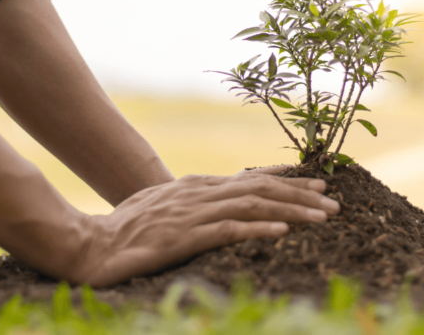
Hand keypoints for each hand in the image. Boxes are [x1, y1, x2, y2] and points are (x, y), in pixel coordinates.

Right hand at [67, 168, 338, 285]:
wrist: (90, 245)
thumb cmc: (127, 229)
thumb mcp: (165, 207)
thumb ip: (196, 202)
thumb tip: (225, 204)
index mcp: (197, 186)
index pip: (251, 179)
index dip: (287, 181)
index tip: (318, 183)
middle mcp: (199, 193)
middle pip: (260, 189)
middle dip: (301, 194)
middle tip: (334, 202)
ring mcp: (191, 214)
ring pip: (253, 205)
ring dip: (292, 209)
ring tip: (324, 216)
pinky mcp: (183, 238)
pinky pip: (227, 230)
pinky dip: (257, 228)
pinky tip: (283, 232)